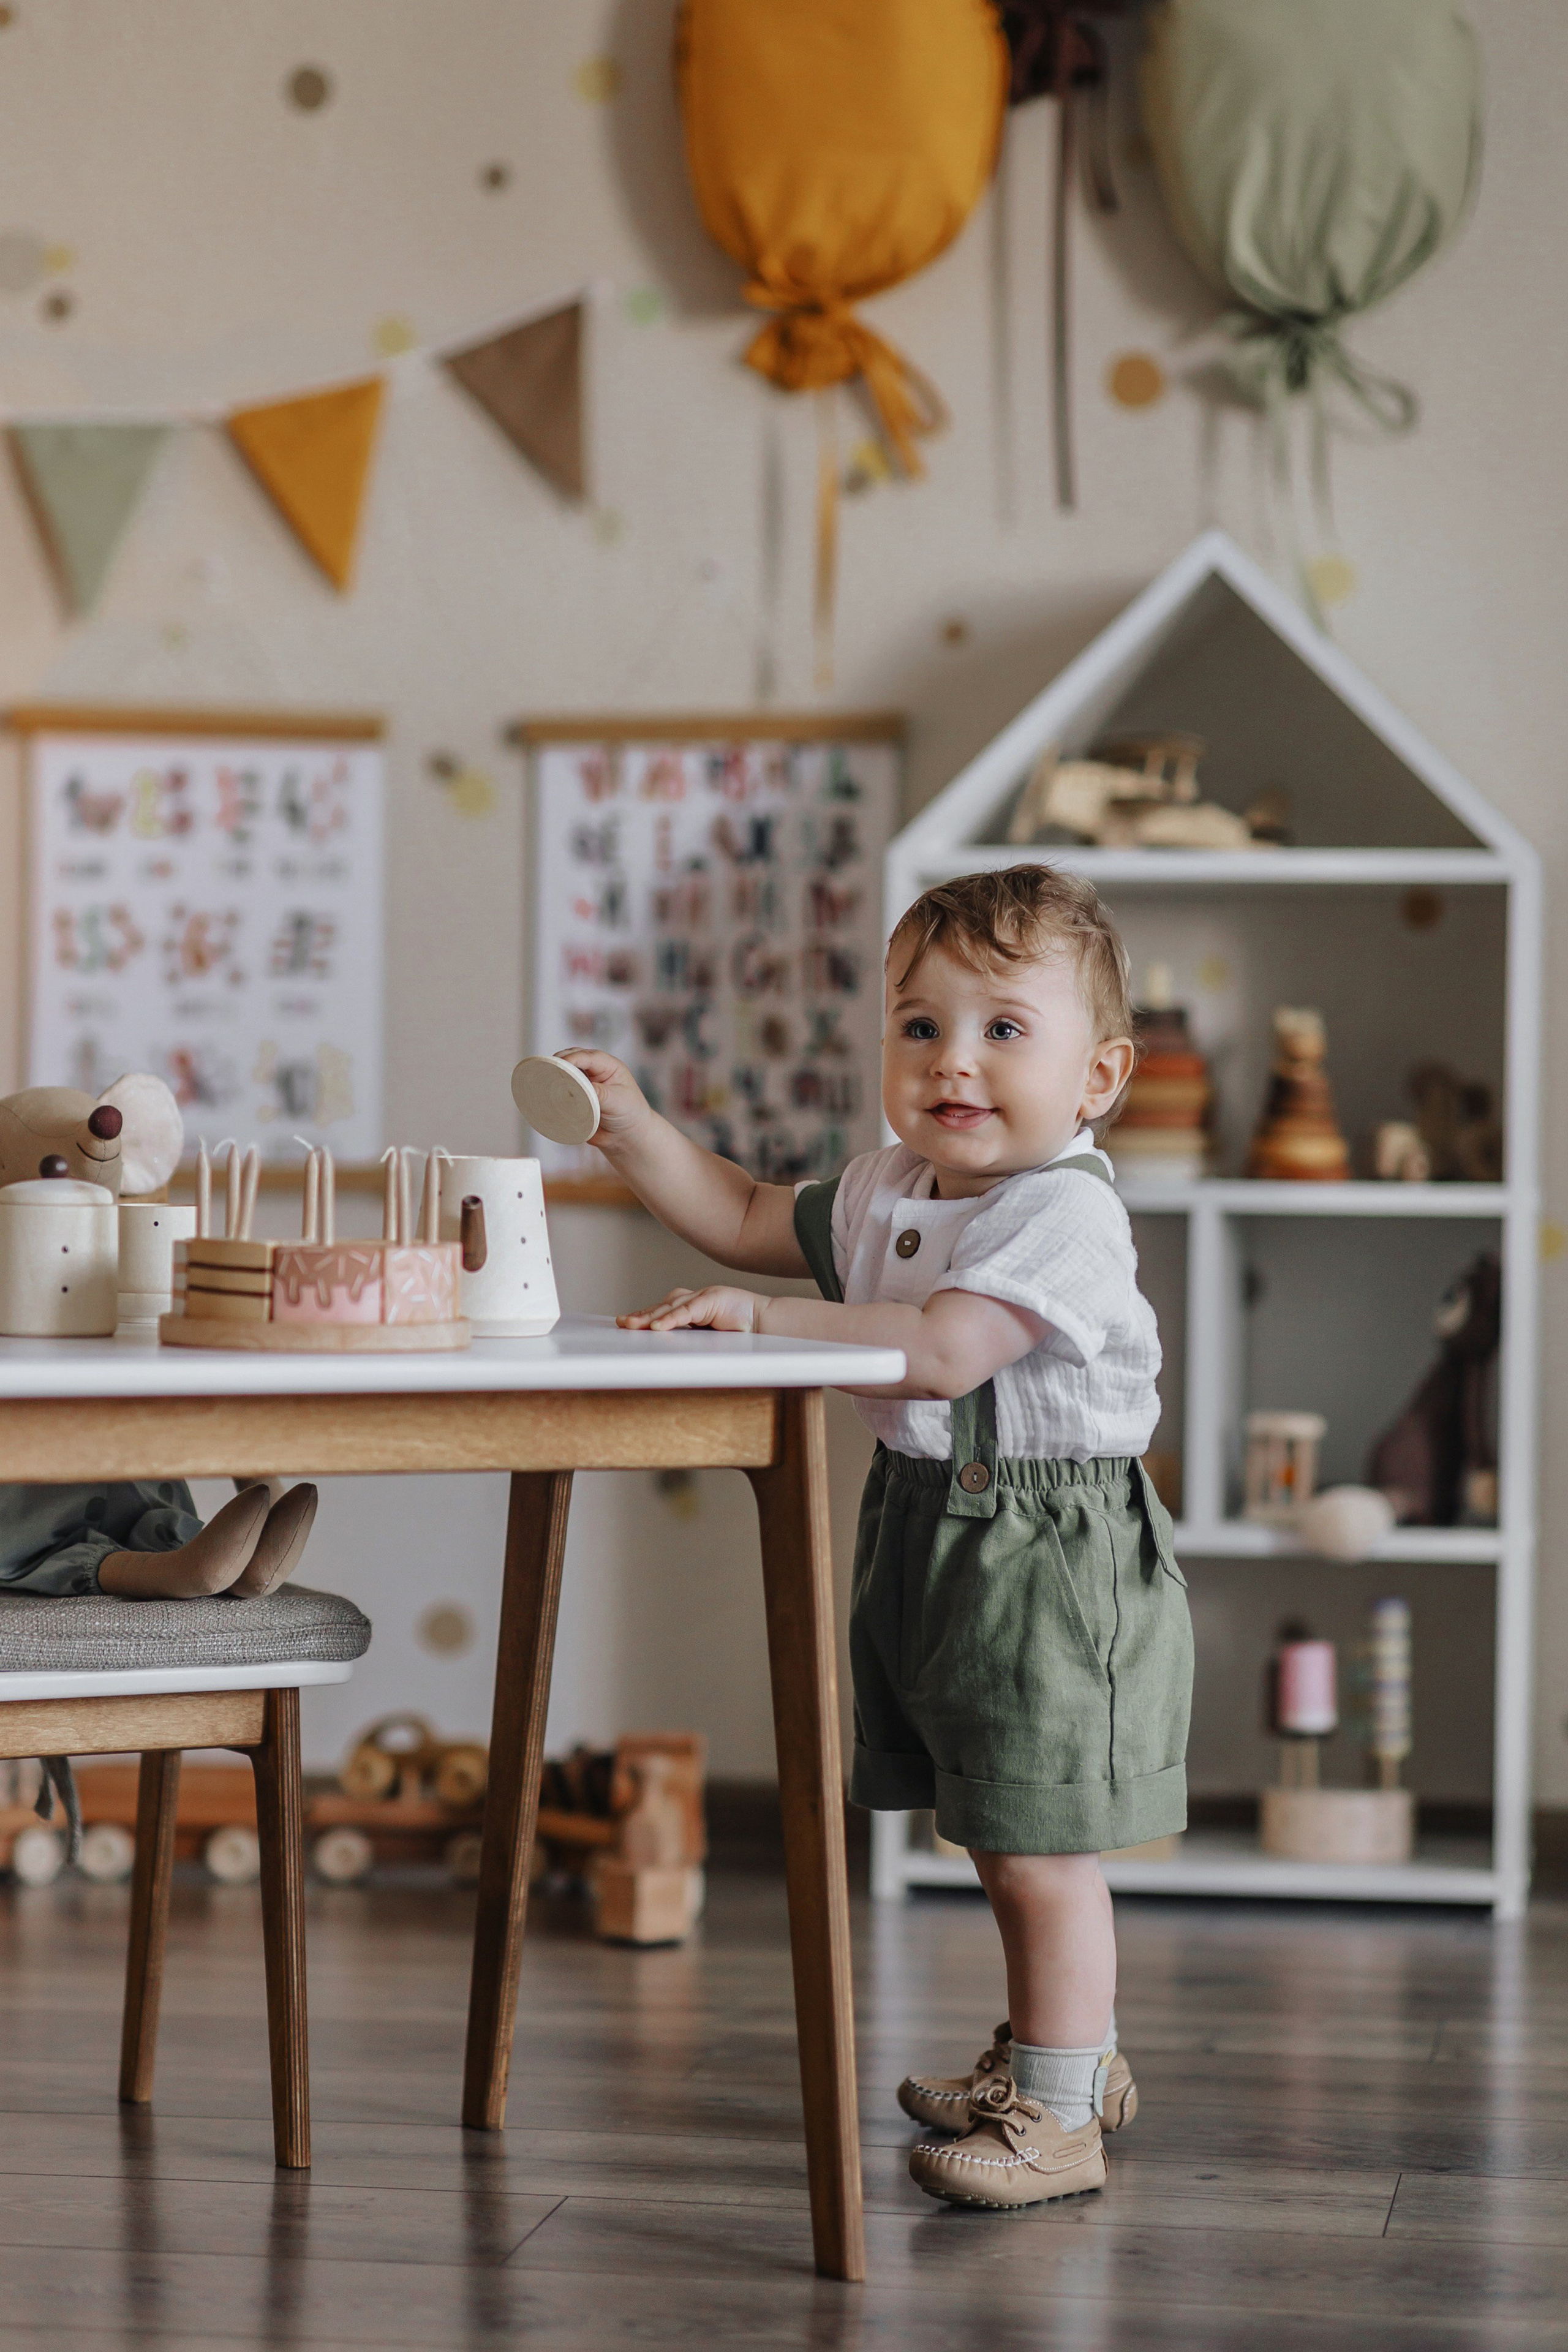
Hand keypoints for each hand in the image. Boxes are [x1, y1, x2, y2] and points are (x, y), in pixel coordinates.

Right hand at [551, 1049, 650, 1152]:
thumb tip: (577, 1088)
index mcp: (608, 1066)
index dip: (573, 1058)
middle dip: (560, 1062)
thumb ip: (598, 1093)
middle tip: (548, 1070)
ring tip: (546, 1081)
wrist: (626, 1137)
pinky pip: (562, 1090)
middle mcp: (595, 1071)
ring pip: (566, 1072)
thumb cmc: (629, 1114)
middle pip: (573, 1059)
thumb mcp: (617, 1101)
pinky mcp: (576, 1097)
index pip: (588, 1056)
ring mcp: (584, 1083)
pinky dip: (555, 1090)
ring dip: (556, 1075)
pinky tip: (548, 1094)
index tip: (559, 1065)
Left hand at [618, 1285, 767, 1333]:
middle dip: (641, 1315)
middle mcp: (696, 1299)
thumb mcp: (710, 1337)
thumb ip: (691, 1338)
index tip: (627, 1323)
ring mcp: (704, 1296)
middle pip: (662, 1306)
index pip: (664, 1310)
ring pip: (671, 1306)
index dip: (646, 1316)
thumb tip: (667, 1348)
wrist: (768, 1323)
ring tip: (632, 1325)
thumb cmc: (742, 1332)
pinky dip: (671, 1319)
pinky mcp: (713, 1300)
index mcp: (694, 1307)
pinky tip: (658, 1327)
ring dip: (650, 1317)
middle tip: (622, 1323)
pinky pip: (688, 1311)